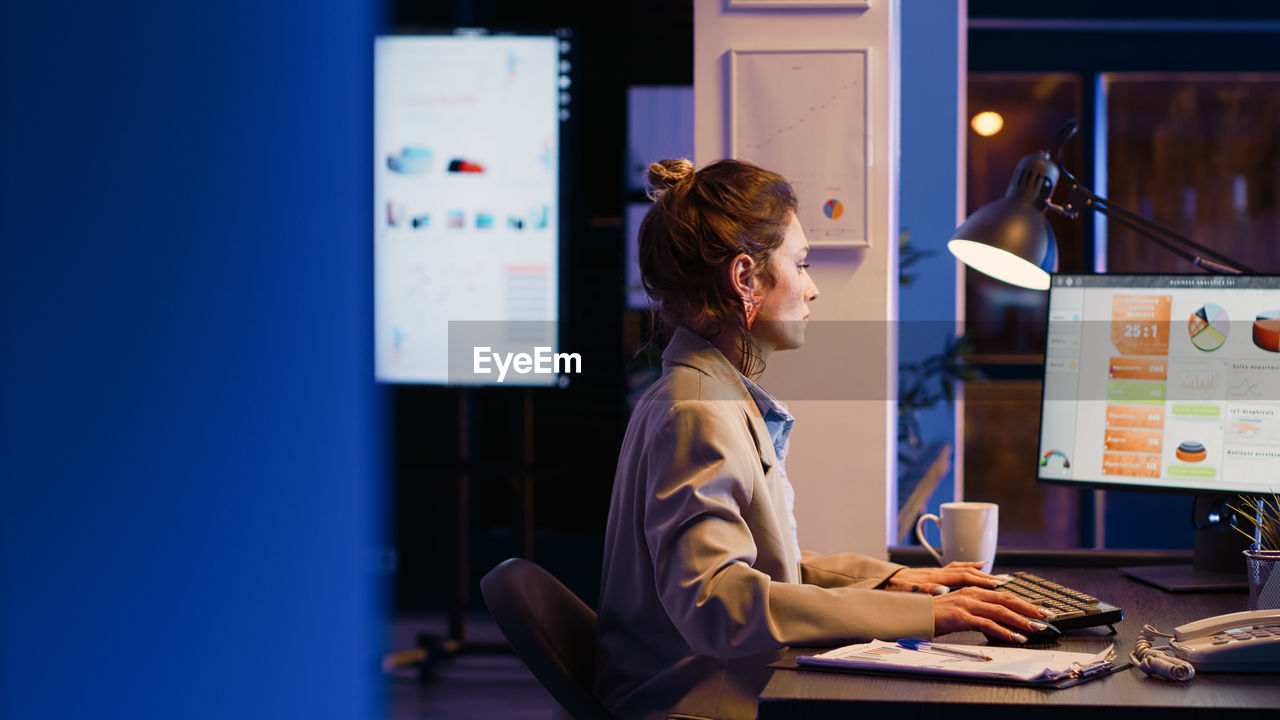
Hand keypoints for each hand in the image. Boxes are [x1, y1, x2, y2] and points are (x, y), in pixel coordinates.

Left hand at [882, 561, 1002, 594]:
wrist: (881, 581)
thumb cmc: (893, 590)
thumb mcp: (906, 593)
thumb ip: (924, 591)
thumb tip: (941, 591)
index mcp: (934, 578)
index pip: (963, 578)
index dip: (981, 581)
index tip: (999, 586)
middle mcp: (939, 573)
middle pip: (968, 573)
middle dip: (988, 578)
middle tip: (1007, 583)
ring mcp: (937, 572)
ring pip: (964, 569)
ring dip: (982, 573)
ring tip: (999, 577)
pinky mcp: (934, 573)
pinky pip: (956, 567)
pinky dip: (969, 567)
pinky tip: (977, 567)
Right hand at [932, 586, 1049, 642]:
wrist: (914, 614)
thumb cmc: (935, 614)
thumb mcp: (960, 609)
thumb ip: (979, 611)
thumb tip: (999, 621)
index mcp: (973, 590)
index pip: (1005, 595)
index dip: (1024, 602)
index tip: (1040, 610)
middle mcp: (972, 594)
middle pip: (1007, 599)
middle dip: (1029, 609)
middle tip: (1046, 617)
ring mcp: (967, 605)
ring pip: (1001, 611)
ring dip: (1021, 620)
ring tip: (1036, 628)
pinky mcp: (961, 617)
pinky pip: (987, 624)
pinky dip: (1004, 631)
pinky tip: (1015, 637)